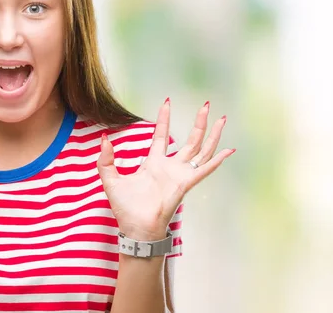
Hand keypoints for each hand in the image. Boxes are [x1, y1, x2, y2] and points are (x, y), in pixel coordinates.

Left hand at [97, 99, 234, 240]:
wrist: (135, 228)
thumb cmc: (125, 209)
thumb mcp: (110, 180)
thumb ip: (106, 160)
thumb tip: (104, 139)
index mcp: (153, 164)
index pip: (161, 136)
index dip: (164, 119)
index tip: (167, 103)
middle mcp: (170, 167)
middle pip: (190, 140)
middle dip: (199, 123)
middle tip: (207, 106)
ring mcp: (180, 175)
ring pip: (201, 151)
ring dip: (211, 135)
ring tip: (221, 118)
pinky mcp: (185, 184)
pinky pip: (204, 170)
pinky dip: (216, 160)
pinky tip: (228, 150)